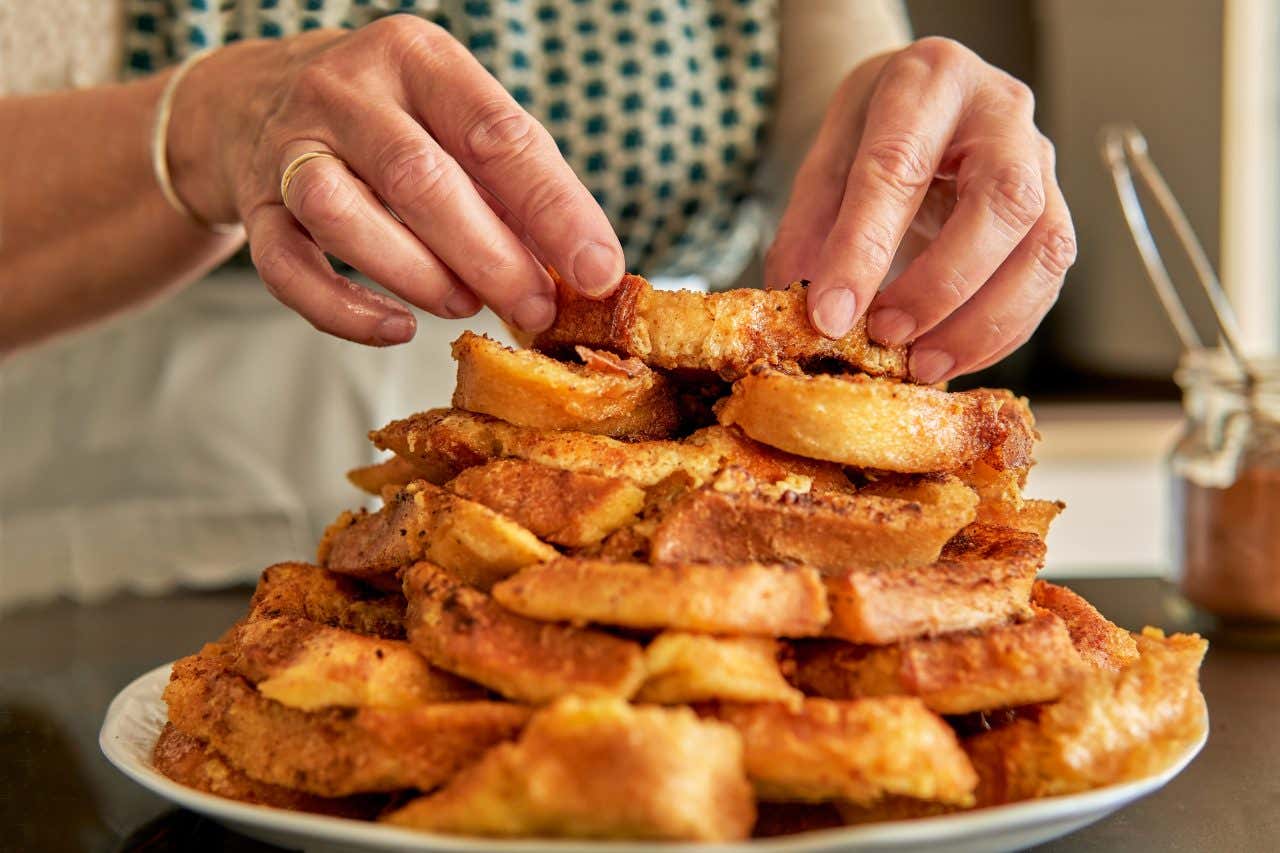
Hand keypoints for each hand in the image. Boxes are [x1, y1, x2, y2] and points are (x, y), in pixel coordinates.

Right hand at [169, 17, 623, 344]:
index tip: (599, 270)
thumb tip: (583, 270)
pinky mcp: (255, 204)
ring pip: (343, 214)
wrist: (256, 100)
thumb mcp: (455, 122)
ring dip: (417, 273)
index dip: (554, 208)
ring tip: (464, 305)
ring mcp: (290, 144)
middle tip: (535, 307)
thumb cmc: (395, 122)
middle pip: (420, 177)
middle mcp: (347, 89)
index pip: (497, 134)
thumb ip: (512, 186)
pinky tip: (395, 330)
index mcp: (419, 58)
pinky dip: (344, 310)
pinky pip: (287, 268)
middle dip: (491, 255)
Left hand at [766, 38, 1076, 382]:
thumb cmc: (870, 132)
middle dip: (942, 285)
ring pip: (1043, 247)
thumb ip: (809, 232)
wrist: (917, 106)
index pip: (897, 167)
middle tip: (888, 336)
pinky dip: (1000, 333)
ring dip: (983, 322)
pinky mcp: (1055, 212)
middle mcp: (1001, 113)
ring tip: (921, 365)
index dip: (863, 250)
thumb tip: (806, 318)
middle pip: (1002, 202)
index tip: (830, 316)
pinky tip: (951, 358)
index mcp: (929, 80)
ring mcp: (1041, 161)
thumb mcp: (824, 161)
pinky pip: (1047, 281)